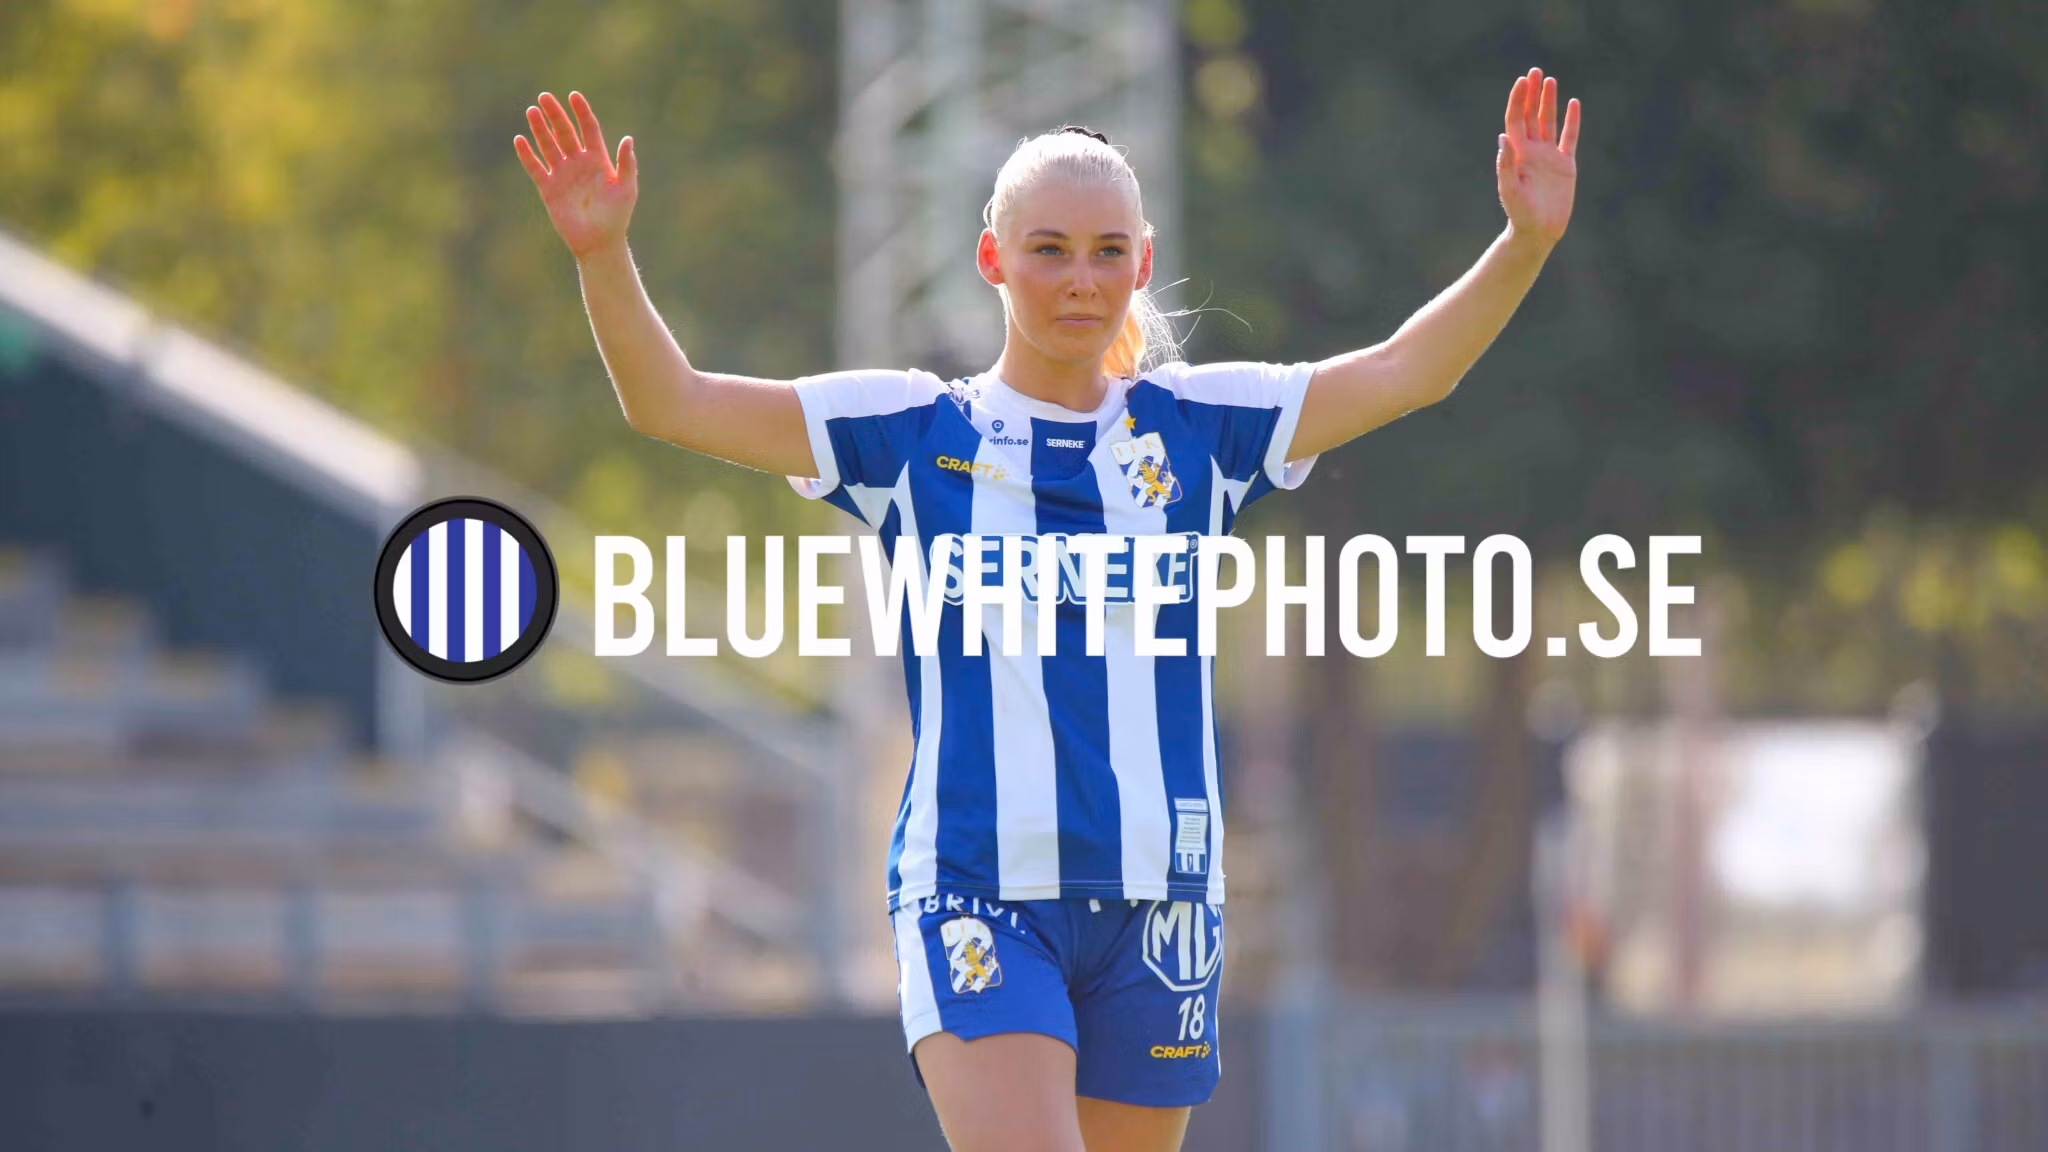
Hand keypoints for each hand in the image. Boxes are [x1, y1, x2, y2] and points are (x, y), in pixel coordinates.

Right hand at [515, 91, 636, 258]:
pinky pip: (535, 168)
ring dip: (540, 129)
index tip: (574, 96)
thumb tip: (628, 139)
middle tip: (544, 97)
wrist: (599, 242)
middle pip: (565, 132)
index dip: (581, 112)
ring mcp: (562, 174)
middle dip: (555, 115)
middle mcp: (579, 163)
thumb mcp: (626, 188)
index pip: (589, 129)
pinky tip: (520, 140)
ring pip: (549, 146)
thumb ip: (627, 164)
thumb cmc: (617, 216)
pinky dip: (527, 155)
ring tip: (531, 111)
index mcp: (598, 160)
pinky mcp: (549, 189)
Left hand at [1496, 68, 1579, 250]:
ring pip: (1549, 122)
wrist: (1538, 232)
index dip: (1518, 100)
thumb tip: (1503, 137)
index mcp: (1517, 153)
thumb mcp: (1510, 189)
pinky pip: (1569, 138)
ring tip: (1550, 81)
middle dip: (1532, 94)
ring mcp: (1549, 157)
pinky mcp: (1566, 166)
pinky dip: (1572, 121)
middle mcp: (1532, 151)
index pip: (1516, 120)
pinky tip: (1574, 103)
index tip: (1523, 80)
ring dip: (1549, 102)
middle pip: (1531, 115)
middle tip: (1535, 71)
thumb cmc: (1519, 213)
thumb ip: (1505, 164)